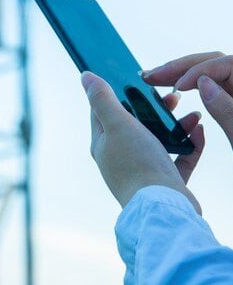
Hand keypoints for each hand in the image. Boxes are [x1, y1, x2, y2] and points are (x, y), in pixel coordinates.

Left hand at [81, 71, 202, 212]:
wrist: (163, 208)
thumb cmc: (137, 165)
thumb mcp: (117, 124)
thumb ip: (102, 99)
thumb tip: (85, 76)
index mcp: (104, 144)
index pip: (103, 112)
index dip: (116, 93)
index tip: (133, 80)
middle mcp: (120, 157)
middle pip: (135, 124)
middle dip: (153, 107)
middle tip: (170, 96)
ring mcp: (142, 170)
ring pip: (159, 139)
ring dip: (175, 124)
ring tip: (190, 113)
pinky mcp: (164, 180)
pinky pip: (179, 157)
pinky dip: (189, 144)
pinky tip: (198, 131)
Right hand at [141, 52, 232, 147]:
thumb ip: (228, 109)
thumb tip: (203, 82)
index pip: (225, 63)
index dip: (198, 70)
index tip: (177, 87)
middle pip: (214, 63)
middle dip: (181, 67)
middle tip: (151, 76)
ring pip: (210, 74)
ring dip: (181, 74)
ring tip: (155, 79)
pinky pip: (212, 87)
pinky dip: (192, 86)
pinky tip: (175, 89)